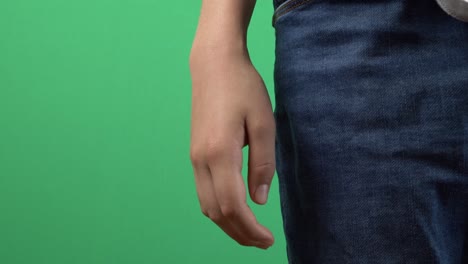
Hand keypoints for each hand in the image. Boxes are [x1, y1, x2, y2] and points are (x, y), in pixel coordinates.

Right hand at [189, 48, 275, 248]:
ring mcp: (194, 157)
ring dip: (227, 223)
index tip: (268, 239)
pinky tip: (234, 207)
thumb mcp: (263, 123)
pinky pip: (203, 191)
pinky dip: (219, 208)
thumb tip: (259, 199)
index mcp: (220, 153)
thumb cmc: (242, 88)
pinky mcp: (195, 152)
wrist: (214, 64)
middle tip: (262, 241)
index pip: (233, 206)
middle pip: (216, 212)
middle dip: (239, 233)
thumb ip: (262, 164)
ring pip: (206, 205)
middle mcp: (201, 160)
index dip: (250, 229)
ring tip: (250, 230)